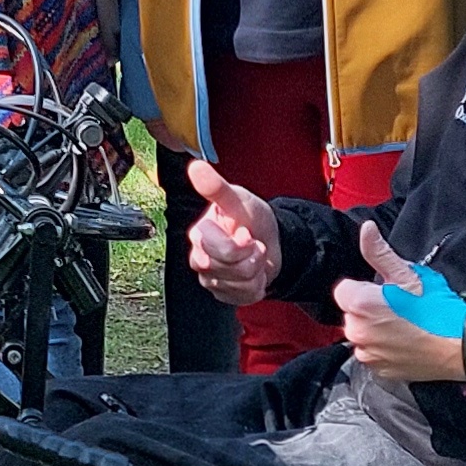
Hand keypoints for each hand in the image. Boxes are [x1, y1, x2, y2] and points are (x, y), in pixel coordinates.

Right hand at [183, 158, 279, 305]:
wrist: (270, 241)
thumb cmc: (251, 218)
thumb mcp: (239, 200)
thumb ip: (217, 188)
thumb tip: (195, 166)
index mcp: (199, 234)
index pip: (220, 250)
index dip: (242, 245)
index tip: (248, 233)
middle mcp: (199, 258)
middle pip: (230, 270)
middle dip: (251, 258)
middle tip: (253, 244)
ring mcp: (209, 279)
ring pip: (238, 285)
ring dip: (256, 271)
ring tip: (253, 257)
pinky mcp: (222, 294)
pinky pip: (243, 298)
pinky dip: (256, 287)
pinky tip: (253, 274)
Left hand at [334, 219, 465, 383]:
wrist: (462, 346)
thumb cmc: (438, 309)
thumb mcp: (409, 275)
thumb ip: (380, 252)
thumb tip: (366, 229)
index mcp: (360, 305)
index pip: (344, 290)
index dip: (365, 289)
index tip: (387, 293)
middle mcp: (357, 332)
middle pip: (352, 313)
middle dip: (369, 309)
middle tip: (400, 309)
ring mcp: (367, 355)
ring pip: (362, 334)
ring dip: (375, 330)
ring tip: (405, 326)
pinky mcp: (378, 371)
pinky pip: (372, 354)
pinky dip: (383, 349)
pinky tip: (405, 343)